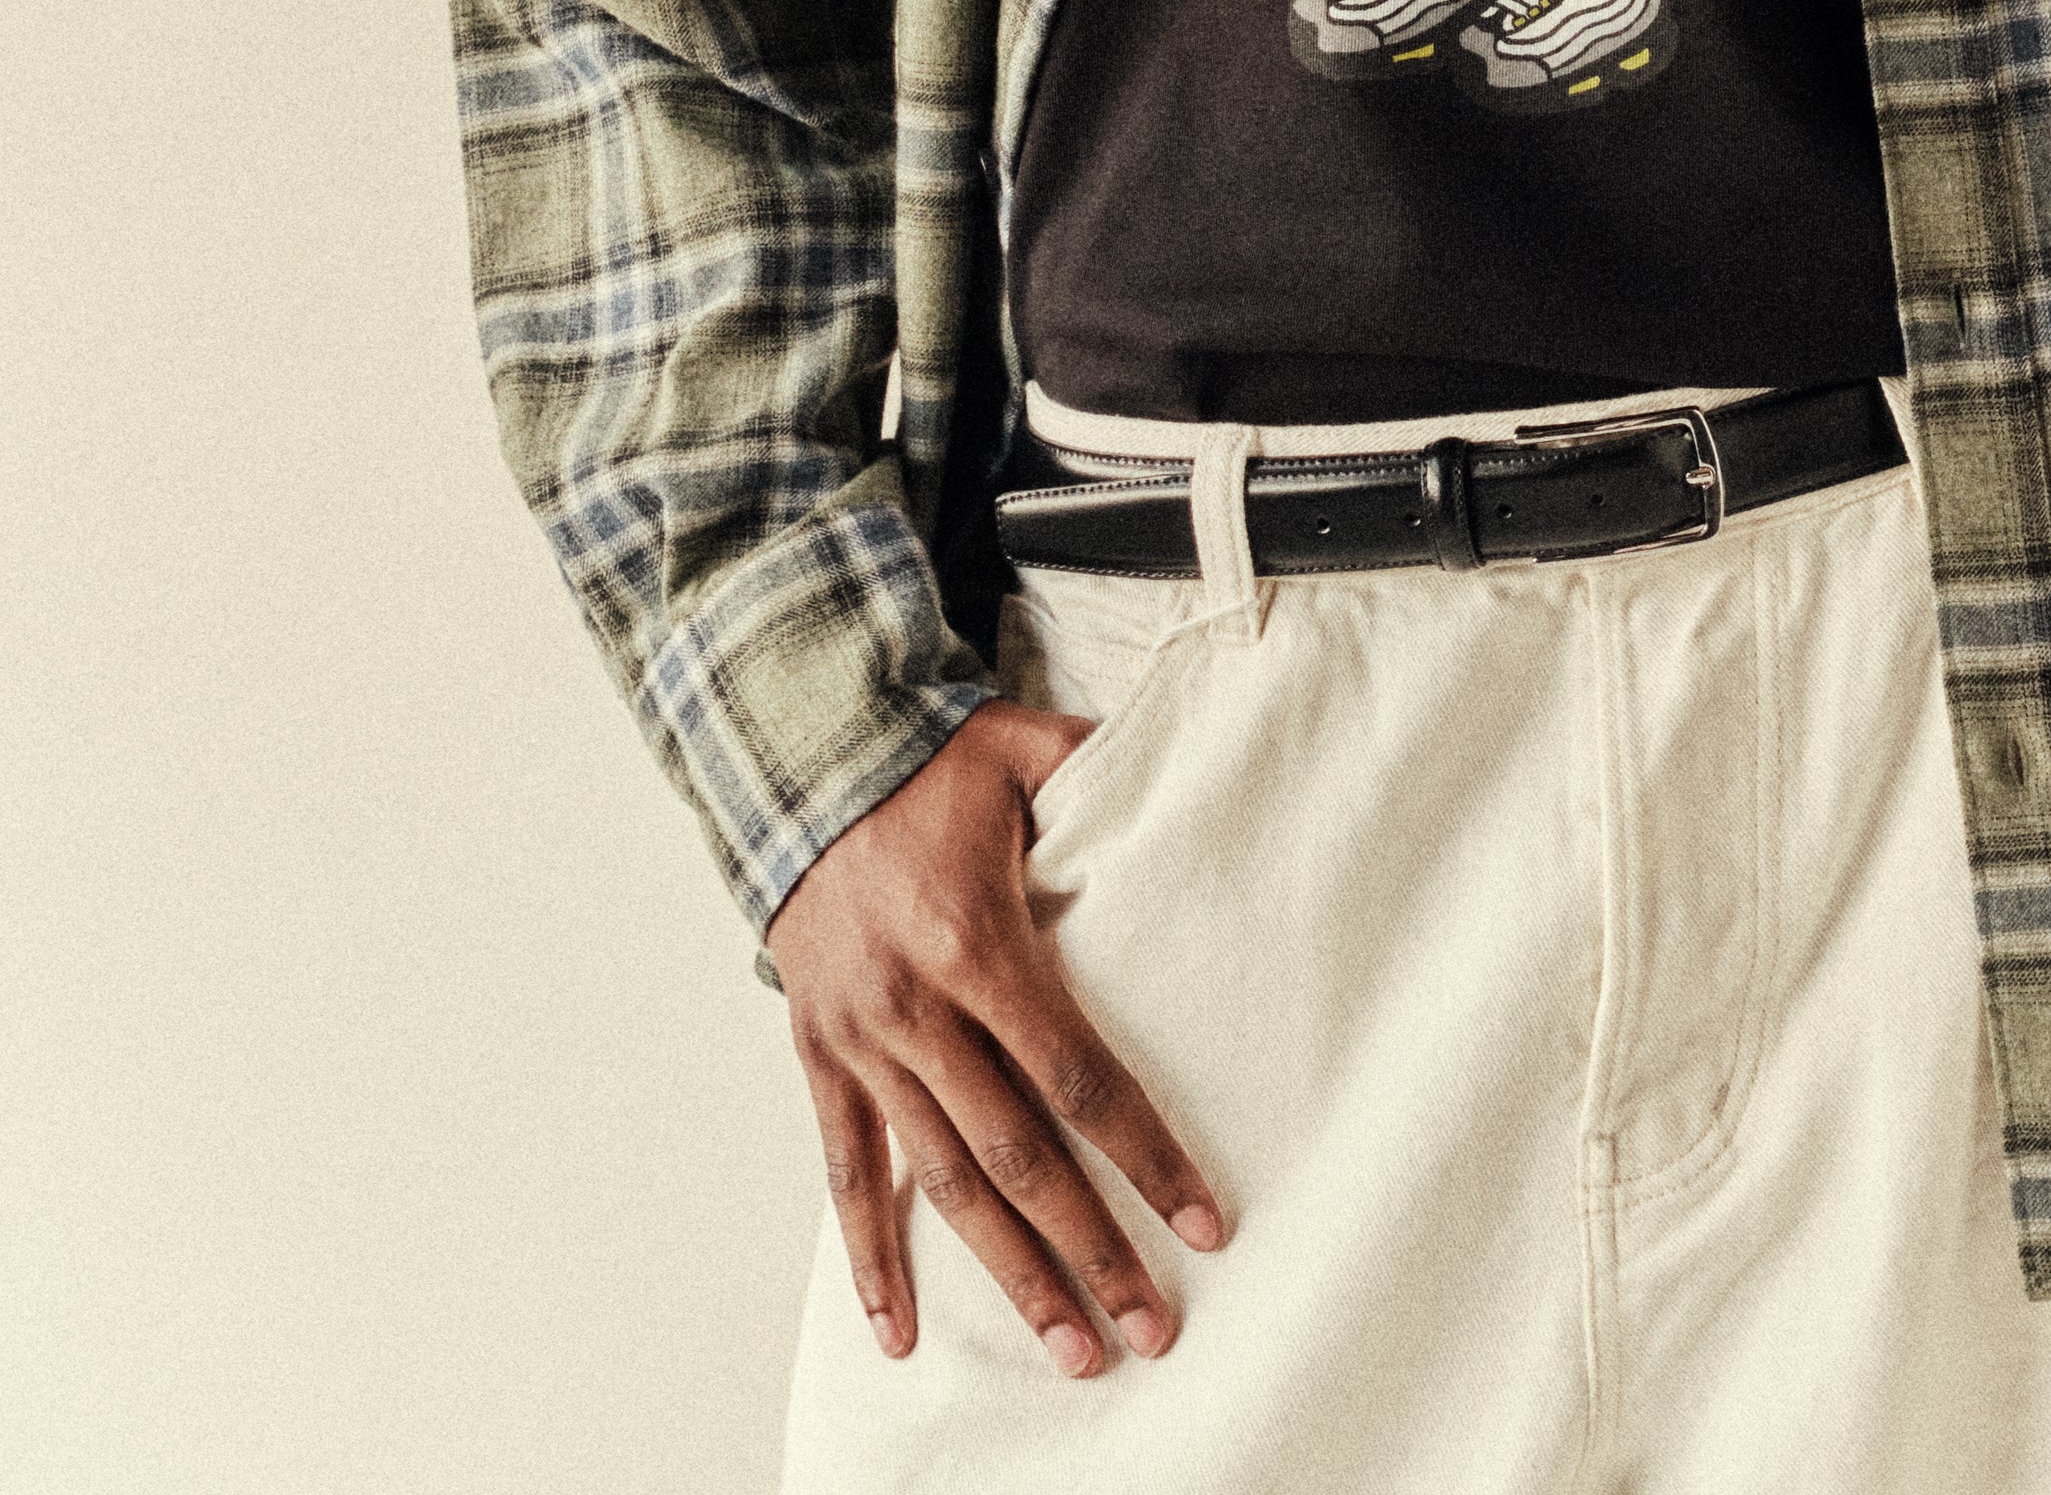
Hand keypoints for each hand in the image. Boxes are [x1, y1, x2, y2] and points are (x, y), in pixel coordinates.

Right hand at [767, 701, 1225, 1378]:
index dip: (1142, 1154)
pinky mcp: (822, 1056)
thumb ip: (1101, 769)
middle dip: (1089, 1249)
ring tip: (1071, 1349)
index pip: (1076, 1074)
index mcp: (976, 941)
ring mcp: (865, 1042)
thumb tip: (1195, 764)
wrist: (799, 765)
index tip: (1202, 1223)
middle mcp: (919, 1010)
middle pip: (1017, 1155)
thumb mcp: (1022, 750)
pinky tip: (900, 1332)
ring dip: (1007, 1274)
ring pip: (942, 1183)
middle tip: (1152, 1329)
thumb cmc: (927, 762)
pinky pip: (845, 1171)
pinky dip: (868, 1257)